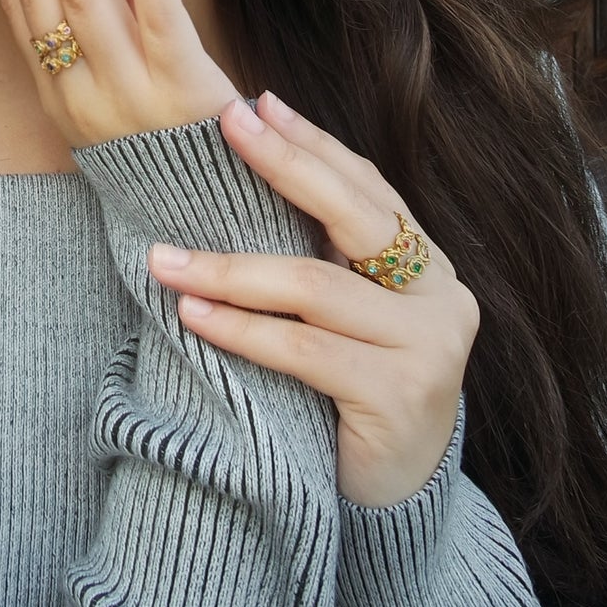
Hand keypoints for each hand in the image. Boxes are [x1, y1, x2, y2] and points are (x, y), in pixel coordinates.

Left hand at [148, 91, 479, 505]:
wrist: (398, 503)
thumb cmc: (353, 394)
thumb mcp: (345, 314)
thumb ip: (319, 255)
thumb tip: (241, 167)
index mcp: (427, 263)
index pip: (366, 186)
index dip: (312, 143)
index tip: (256, 102)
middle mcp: (441, 295)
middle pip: (353, 215)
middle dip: (284, 164)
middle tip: (225, 124)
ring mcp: (429, 347)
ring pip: (317, 287)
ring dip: (232, 269)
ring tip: (166, 258)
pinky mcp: (402, 397)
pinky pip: (306, 351)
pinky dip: (244, 331)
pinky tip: (195, 315)